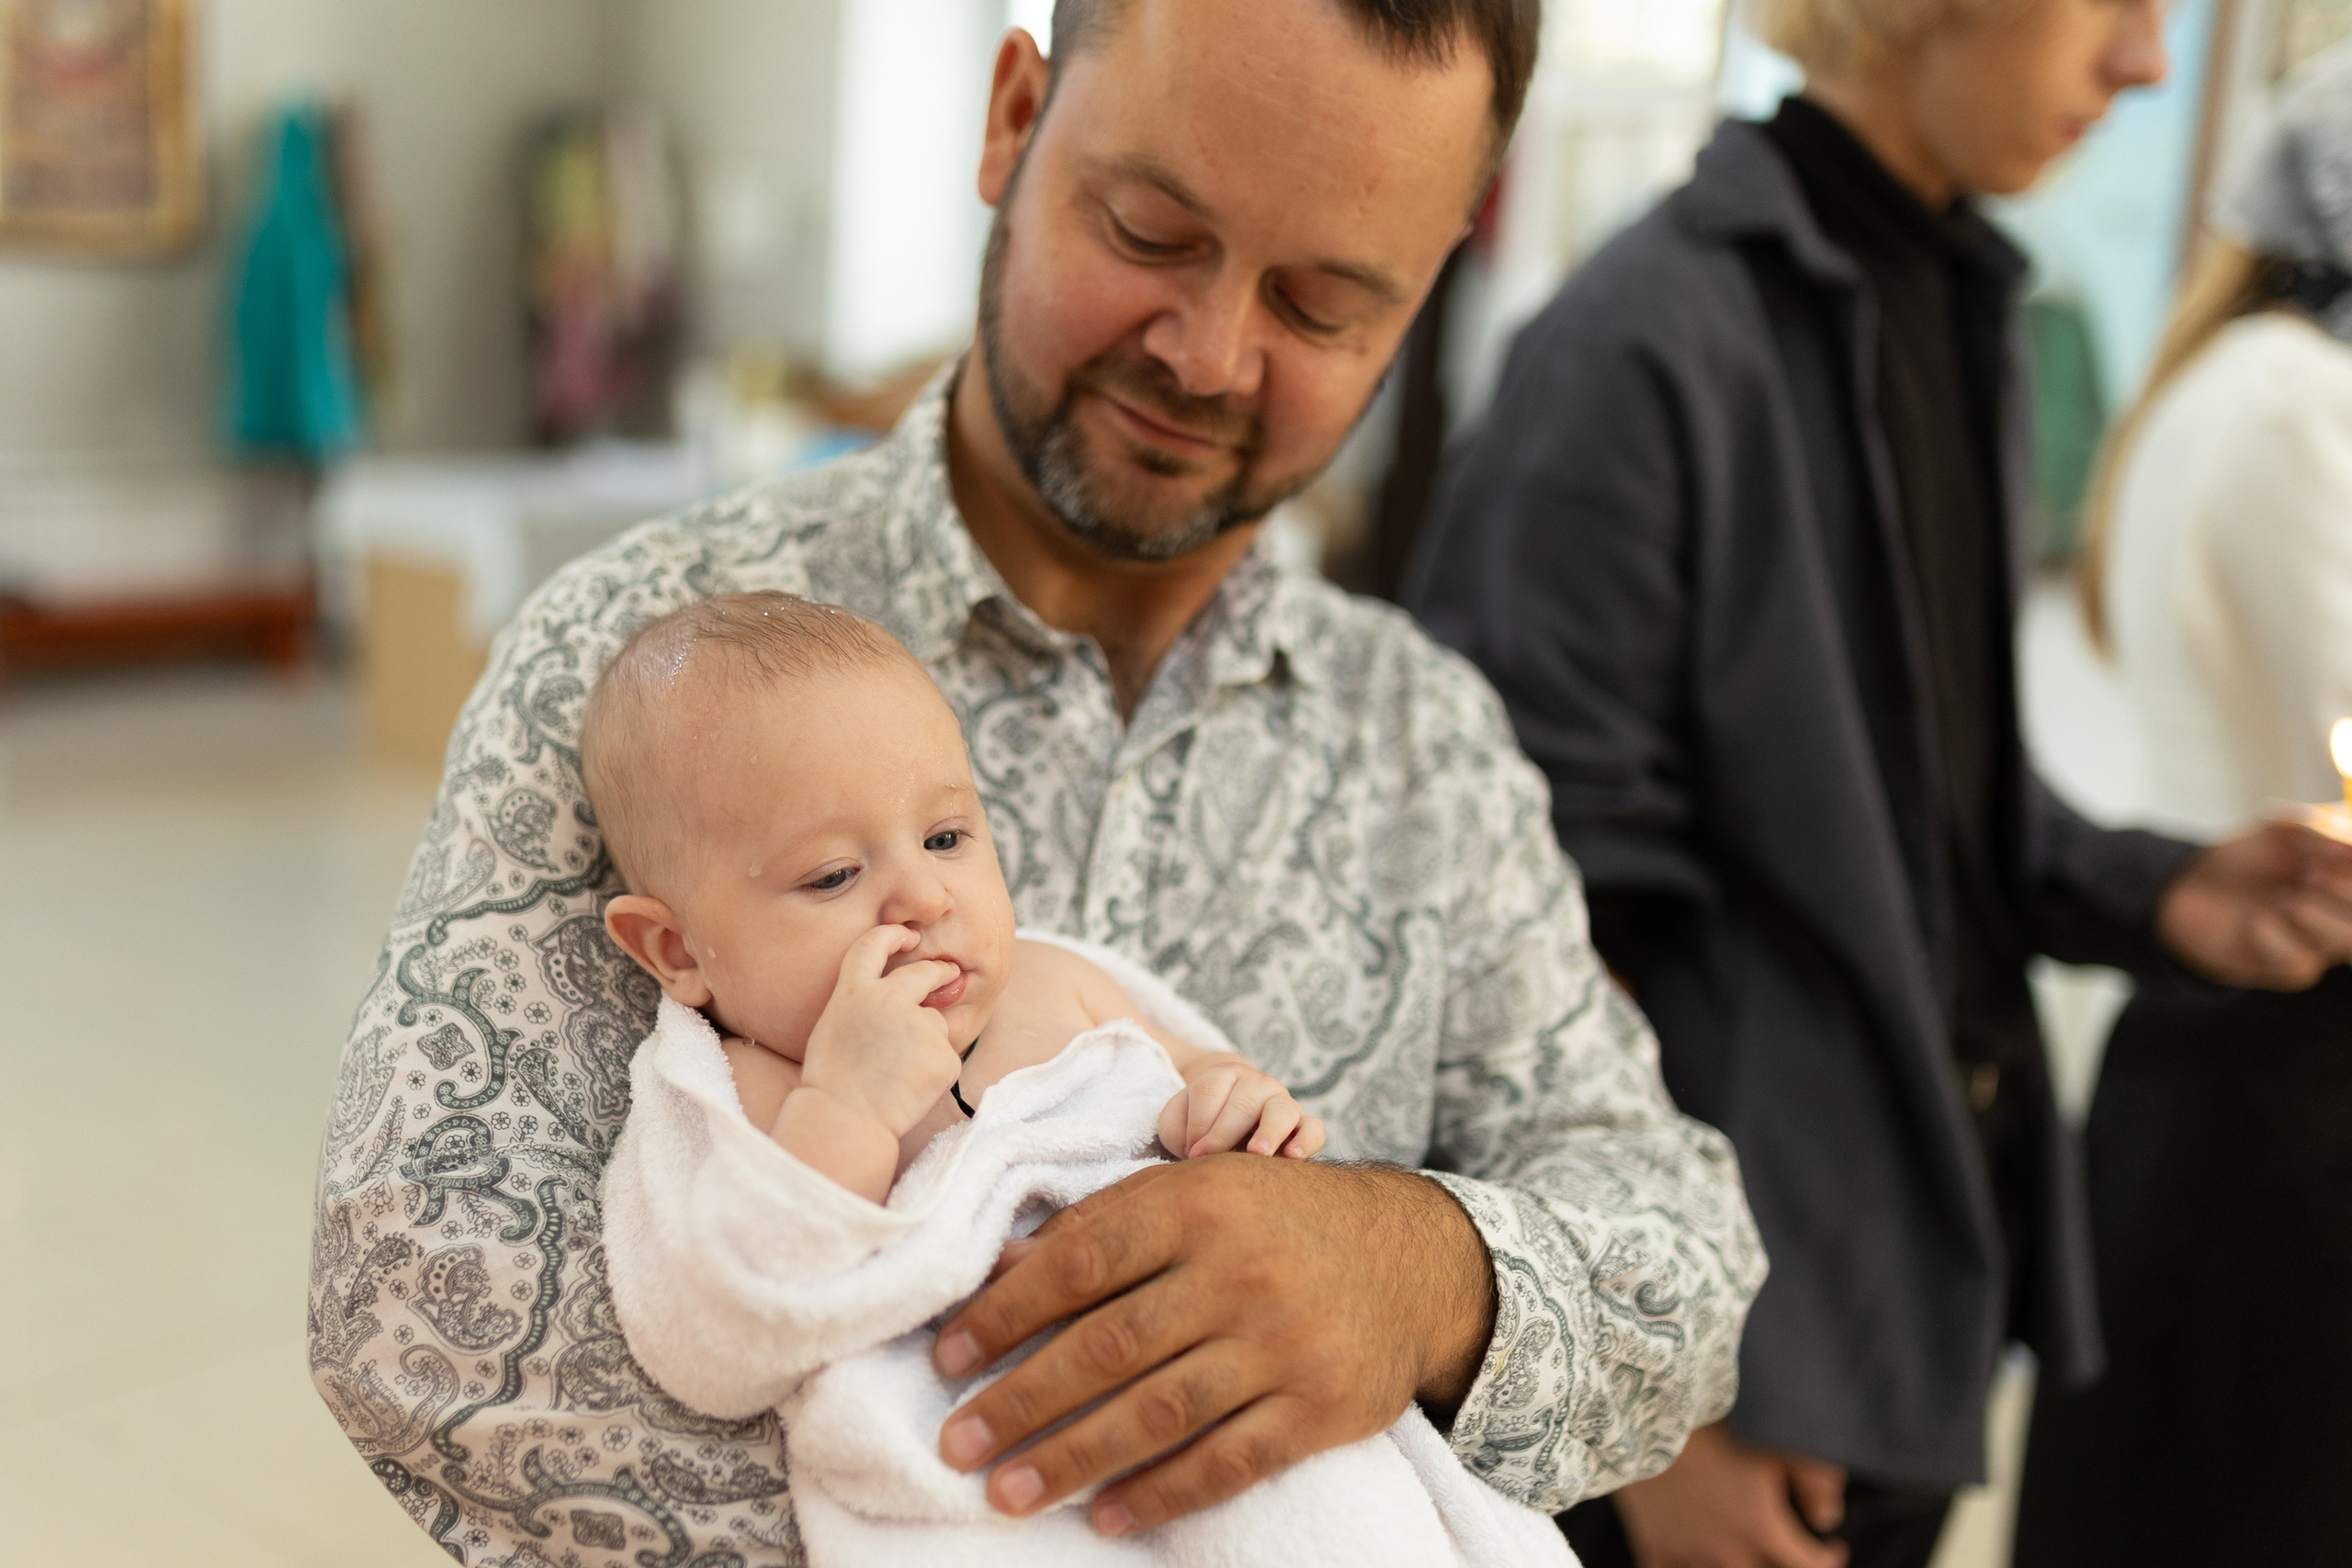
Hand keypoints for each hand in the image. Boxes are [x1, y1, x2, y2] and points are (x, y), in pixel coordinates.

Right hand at [799, 924, 963, 1136]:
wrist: (845, 1119)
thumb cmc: (832, 1082)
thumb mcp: (836, 1028)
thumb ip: (867, 1008)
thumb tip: (904, 1002)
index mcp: (855, 991)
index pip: (874, 945)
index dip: (894, 935)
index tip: (910, 934)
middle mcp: (890, 999)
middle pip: (925, 973)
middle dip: (940, 971)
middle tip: (949, 972)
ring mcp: (920, 1024)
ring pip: (936, 1025)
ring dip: (926, 1042)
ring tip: (897, 1075)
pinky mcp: (943, 1054)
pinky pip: (946, 1058)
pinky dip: (934, 1072)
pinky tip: (910, 1090)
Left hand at [932, 1158, 1494, 1534]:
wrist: (1411, 1257)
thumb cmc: (1274, 1219)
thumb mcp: (1195, 1190)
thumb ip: (1101, 1223)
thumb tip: (995, 1268)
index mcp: (1198, 1203)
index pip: (1081, 1259)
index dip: (1006, 1311)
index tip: (946, 1356)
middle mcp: (1240, 1270)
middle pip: (1109, 1345)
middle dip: (1021, 1400)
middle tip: (956, 1443)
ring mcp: (1285, 1343)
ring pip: (1160, 1413)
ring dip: (1072, 1459)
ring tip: (1005, 1491)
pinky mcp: (1322, 1408)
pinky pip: (1227, 1462)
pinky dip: (1160, 1493)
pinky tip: (1104, 1515)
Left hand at [1157, 1060, 1325, 1158]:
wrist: (1229, 1117)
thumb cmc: (1199, 1124)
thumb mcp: (1177, 1122)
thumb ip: (1177, 1131)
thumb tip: (1197, 1153)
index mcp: (1223, 1074)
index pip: (1209, 1092)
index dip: (1198, 1125)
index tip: (1190, 1152)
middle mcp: (1257, 1083)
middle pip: (1243, 1103)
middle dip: (1223, 1134)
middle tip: (1209, 1159)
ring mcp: (1282, 1101)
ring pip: (1281, 1111)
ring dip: (1269, 1132)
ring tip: (1257, 1153)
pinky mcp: (1303, 1124)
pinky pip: (1314, 1128)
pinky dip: (1307, 1140)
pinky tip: (1293, 1156)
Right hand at [1612, 1422, 1848, 1567]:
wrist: (1645, 1409)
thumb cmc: (1715, 1420)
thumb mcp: (1777, 1444)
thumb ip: (1817, 1483)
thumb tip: (1827, 1519)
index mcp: (1761, 1529)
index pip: (1811, 1565)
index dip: (1829, 1559)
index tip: (1832, 1547)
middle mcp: (1727, 1552)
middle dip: (1783, 1565)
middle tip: (1787, 1551)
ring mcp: (1687, 1554)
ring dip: (1737, 1567)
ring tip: (1743, 1552)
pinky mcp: (1653, 1547)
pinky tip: (1694, 1559)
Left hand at [2157, 819, 2351, 989]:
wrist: (2191, 888)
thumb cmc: (2244, 858)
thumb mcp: (2278, 833)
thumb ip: (2314, 835)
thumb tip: (2349, 848)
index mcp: (2345, 885)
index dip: (2350, 871)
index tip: (2328, 857)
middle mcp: (2342, 916)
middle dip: (2346, 888)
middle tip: (2309, 873)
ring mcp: (2320, 945)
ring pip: (2347, 939)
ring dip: (2316, 913)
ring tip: (2283, 898)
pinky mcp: (2290, 970)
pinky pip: (2300, 961)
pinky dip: (2276, 935)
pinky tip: (2255, 921)